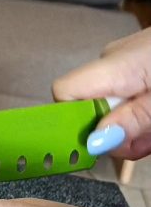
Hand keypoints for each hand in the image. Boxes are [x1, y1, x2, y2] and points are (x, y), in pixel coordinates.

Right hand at [53, 27, 150, 160]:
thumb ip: (130, 121)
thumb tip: (93, 141)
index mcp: (113, 67)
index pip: (63, 93)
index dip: (70, 122)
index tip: (92, 144)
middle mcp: (112, 62)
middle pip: (89, 109)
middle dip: (114, 135)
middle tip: (142, 142)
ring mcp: (125, 63)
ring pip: (111, 109)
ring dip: (132, 129)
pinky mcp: (137, 66)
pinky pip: (127, 98)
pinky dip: (140, 116)